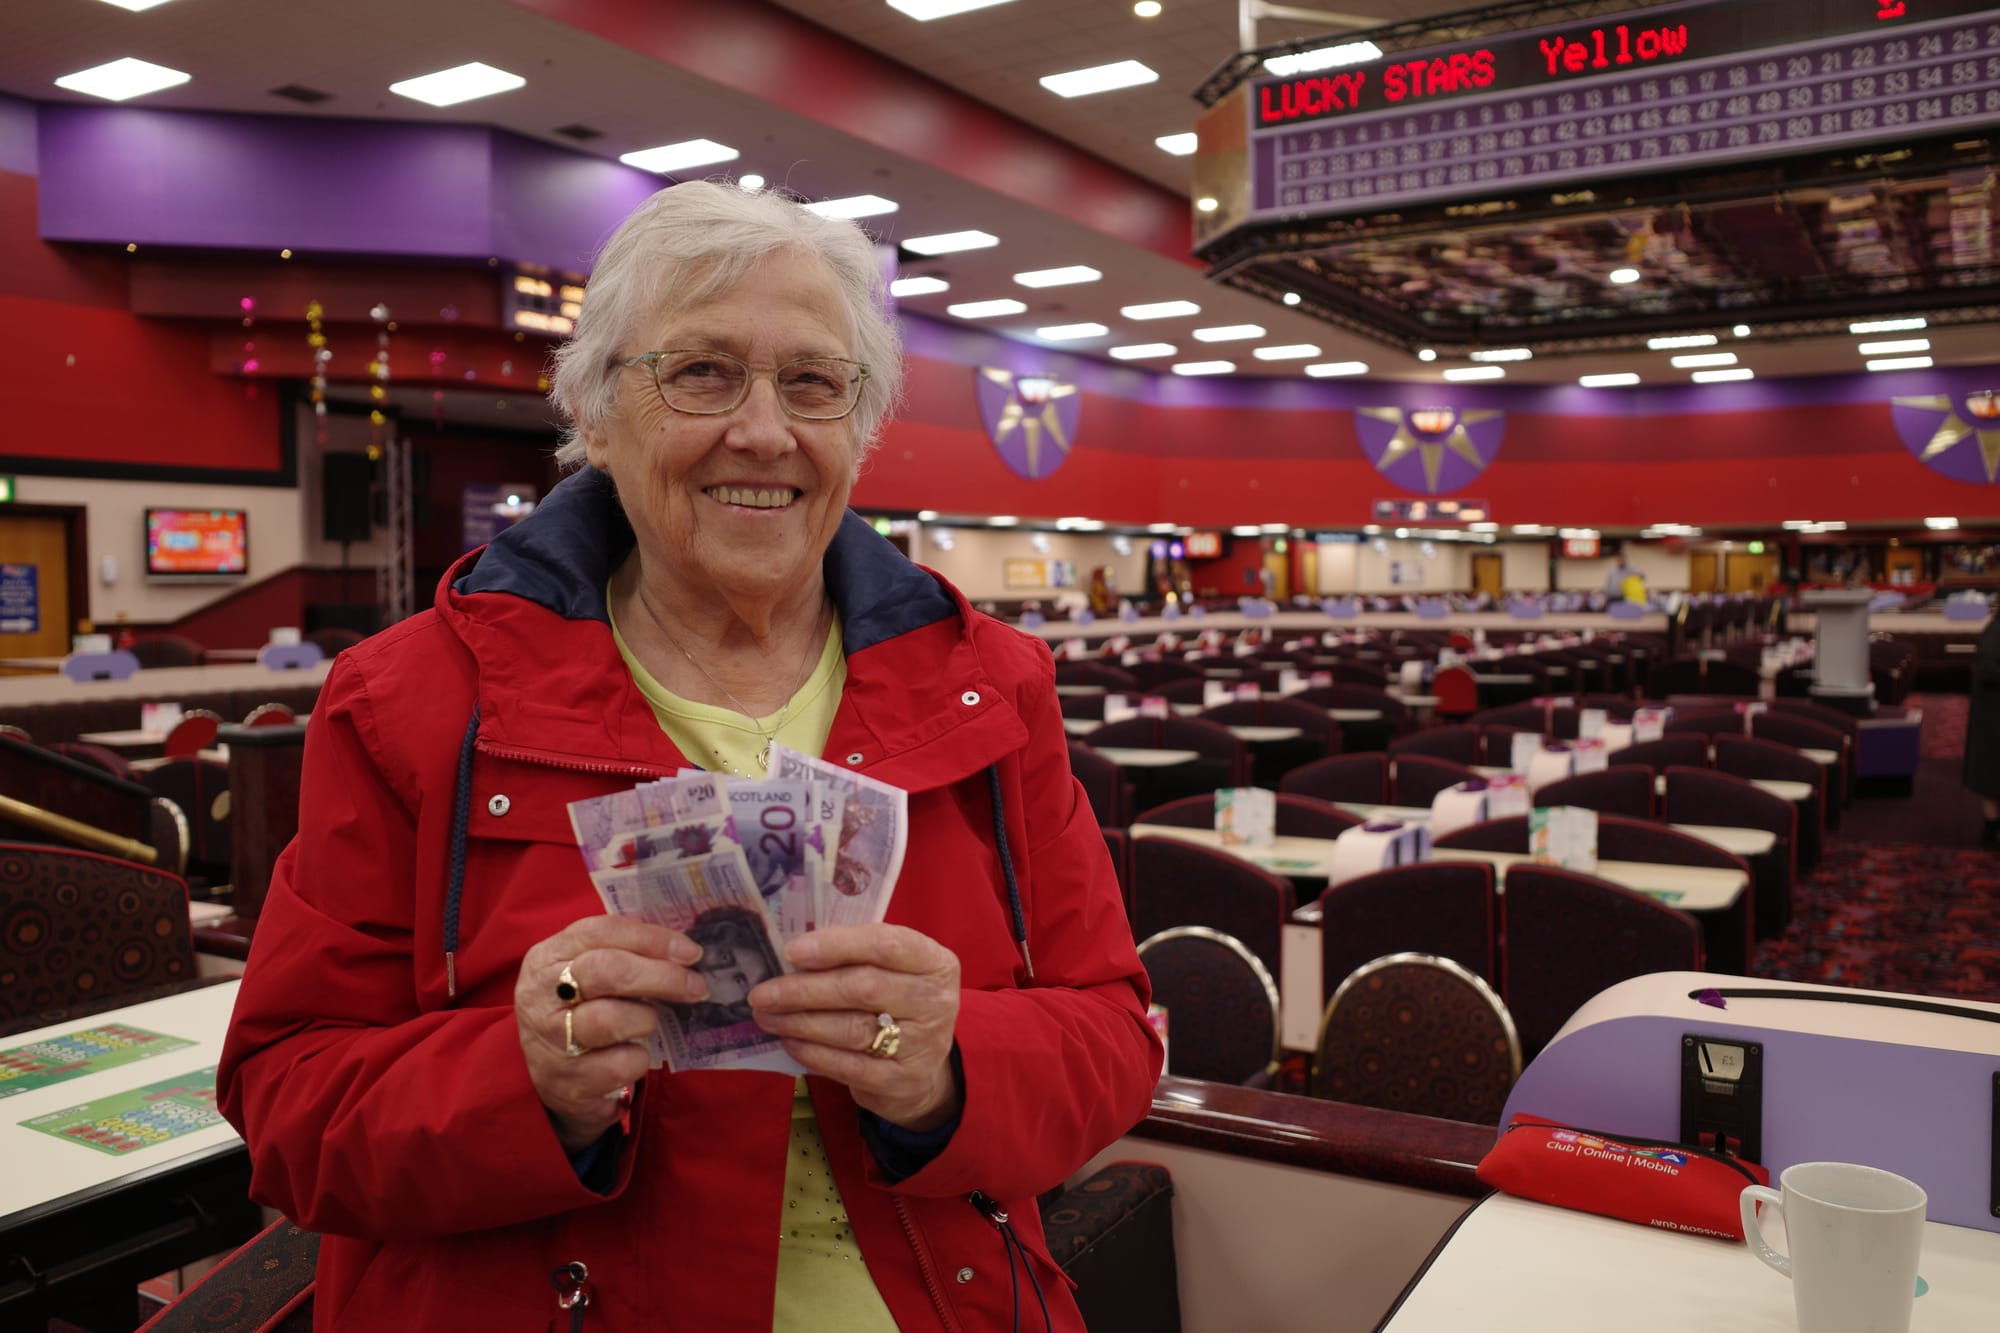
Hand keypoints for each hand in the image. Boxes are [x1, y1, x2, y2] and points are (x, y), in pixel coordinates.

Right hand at [515, 915, 708, 1154]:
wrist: (545, 1079)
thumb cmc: (578, 1011)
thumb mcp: (584, 973)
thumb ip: (623, 953)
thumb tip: (683, 948)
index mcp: (548, 958)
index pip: (599, 932)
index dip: (650, 939)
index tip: (690, 952)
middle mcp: (541, 996)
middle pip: (606, 971)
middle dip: (661, 976)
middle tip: (696, 986)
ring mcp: (551, 1042)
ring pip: (611, 1019)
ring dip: (645, 1019)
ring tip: (648, 1023)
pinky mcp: (568, 1083)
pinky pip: (621, 1065)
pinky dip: (638, 1059)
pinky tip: (631, 1055)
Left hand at [748, 925, 961, 1131]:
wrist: (924, 1069)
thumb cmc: (896, 1004)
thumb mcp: (893, 972)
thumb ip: (855, 957)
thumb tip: (790, 954)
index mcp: (934, 962)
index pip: (887, 944)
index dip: (837, 945)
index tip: (792, 951)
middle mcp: (935, 1001)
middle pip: (863, 988)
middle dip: (805, 990)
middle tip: (763, 993)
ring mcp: (922, 1044)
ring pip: (852, 1029)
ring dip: (801, 1022)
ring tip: (767, 1016)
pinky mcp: (902, 1081)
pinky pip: (848, 1066)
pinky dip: (813, 1053)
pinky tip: (789, 1041)